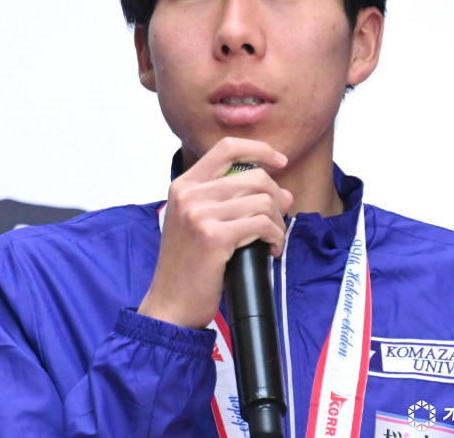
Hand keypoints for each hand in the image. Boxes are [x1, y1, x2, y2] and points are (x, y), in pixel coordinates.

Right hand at [138, 137, 292, 328]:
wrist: (170, 304)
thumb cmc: (189, 265)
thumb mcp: (198, 221)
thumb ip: (231, 200)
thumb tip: (283, 191)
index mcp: (184, 185)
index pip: (227, 148)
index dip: (259, 150)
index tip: (279, 161)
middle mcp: (189, 194)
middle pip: (254, 176)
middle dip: (276, 196)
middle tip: (279, 217)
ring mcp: (199, 214)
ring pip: (263, 201)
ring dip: (278, 221)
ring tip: (273, 238)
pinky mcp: (214, 237)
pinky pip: (262, 224)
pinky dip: (275, 237)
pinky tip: (271, 249)